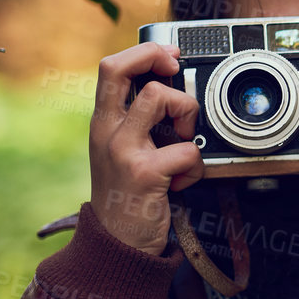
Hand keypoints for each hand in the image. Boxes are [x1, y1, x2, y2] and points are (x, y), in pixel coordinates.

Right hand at [89, 42, 203, 252]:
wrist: (117, 245)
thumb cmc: (128, 197)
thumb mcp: (121, 153)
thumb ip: (137, 123)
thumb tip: (173, 91)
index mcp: (103, 123)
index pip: (110, 67)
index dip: (144, 52)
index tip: (170, 57)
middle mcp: (107, 131)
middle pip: (121, 68)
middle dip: (157, 59)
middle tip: (177, 72)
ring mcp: (123, 150)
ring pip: (160, 98)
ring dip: (185, 114)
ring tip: (181, 141)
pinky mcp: (144, 173)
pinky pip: (187, 150)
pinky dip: (195, 168)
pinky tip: (181, 183)